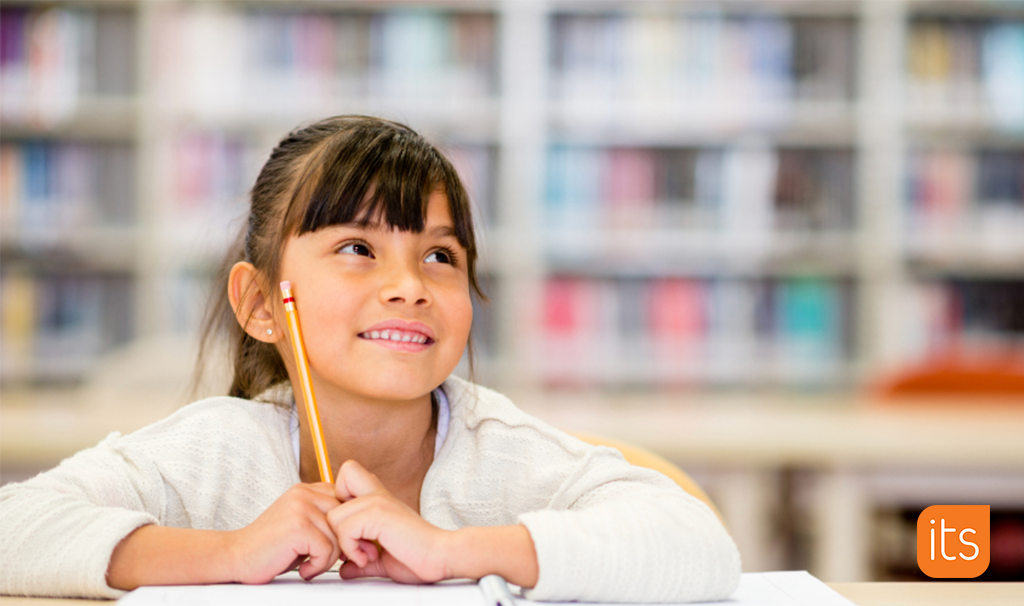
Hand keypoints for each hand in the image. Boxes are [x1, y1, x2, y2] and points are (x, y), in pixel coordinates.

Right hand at [227, 482, 340, 582]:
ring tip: (309, 565)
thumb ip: (324, 518)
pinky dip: (318, 566)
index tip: (341, 547)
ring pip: (338, 537)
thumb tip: (358, 530)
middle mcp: (304, 494)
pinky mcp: (298, 526)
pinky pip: (327, 550)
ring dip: (327, 559)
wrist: (236, 556)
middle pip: (345, 519)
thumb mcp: (300, 524)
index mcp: (306, 490)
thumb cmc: (270, 546)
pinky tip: (303, 569)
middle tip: (325, 560)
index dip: (346, 527)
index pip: (345, 502)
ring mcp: (301, 508)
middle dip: (341, 545)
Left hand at [328, 460, 453, 583]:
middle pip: (332, 494)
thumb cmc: (418, 557)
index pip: (346, 474)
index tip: (352, 527)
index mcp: (379, 498)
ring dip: (345, 542)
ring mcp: (377, 502)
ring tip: (367, 553)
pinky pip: (345, 529)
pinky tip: (370, 557)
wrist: (441, 557)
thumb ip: (361, 559)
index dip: (339, 500)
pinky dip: (352, 550)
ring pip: (333, 516)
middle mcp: (376, 494)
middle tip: (357, 544)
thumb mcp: (382, 558)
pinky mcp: (378, 515)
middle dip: (337, 526)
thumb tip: (344, 569)